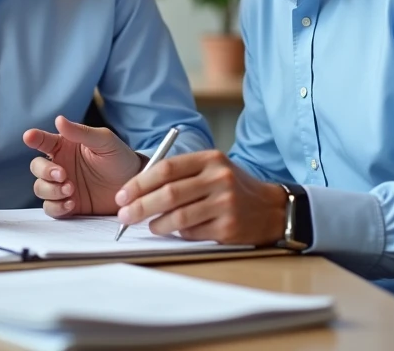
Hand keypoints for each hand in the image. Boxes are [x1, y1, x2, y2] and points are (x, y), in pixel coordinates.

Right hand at [22, 115, 143, 217]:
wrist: (134, 187)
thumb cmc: (119, 158)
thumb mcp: (104, 141)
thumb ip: (80, 132)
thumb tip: (59, 120)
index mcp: (65, 146)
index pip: (43, 141)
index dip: (34, 138)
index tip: (29, 137)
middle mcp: (60, 165)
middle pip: (37, 168)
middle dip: (45, 171)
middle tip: (63, 174)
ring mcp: (62, 186)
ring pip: (40, 188)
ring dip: (51, 190)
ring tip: (71, 189)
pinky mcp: (68, 205)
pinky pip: (51, 208)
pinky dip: (56, 206)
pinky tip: (71, 203)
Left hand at [114, 150, 285, 245]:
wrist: (272, 209)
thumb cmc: (232, 188)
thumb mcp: (212, 169)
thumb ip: (181, 173)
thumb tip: (138, 189)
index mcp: (210, 159)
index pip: (166, 169)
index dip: (139, 183)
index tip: (121, 195)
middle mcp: (219, 178)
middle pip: (169, 194)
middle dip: (140, 206)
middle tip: (124, 216)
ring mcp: (225, 204)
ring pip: (179, 216)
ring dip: (157, 224)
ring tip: (149, 226)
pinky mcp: (229, 228)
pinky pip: (193, 232)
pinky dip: (179, 233)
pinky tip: (176, 231)